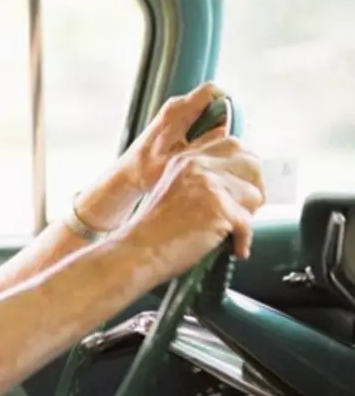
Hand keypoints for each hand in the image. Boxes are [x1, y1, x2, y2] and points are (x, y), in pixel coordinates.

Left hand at [116, 83, 228, 192]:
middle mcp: (177, 107)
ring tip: (210, 151)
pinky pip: (202, 121)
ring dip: (216, 129)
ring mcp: (177, 113)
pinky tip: (201, 153)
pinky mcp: (178, 122)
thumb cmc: (146, 170)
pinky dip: (208, 134)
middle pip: (214, 102)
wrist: (127, 174)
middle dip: (224, 120)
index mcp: (176, 111)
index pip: (211, 90)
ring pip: (210, 113)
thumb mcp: (179, 160)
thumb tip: (226, 130)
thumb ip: (203, 145)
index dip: (227, 103)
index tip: (231, 125)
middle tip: (222, 143)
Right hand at [119, 136, 265, 281]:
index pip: (233, 145)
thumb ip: (202, 178)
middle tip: (247, 210)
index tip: (244, 186)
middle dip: (256, 187)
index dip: (245, 166)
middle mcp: (199, 166)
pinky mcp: (219, 208)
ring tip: (231, 231)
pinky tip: (235, 248)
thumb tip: (243, 184)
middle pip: (252, 164)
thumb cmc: (156, 229)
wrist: (140, 250)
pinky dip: (244, 240)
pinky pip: (248, 223)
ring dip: (247, 217)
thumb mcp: (175, 188)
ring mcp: (210, 185)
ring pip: (254, 195)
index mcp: (188, 158)